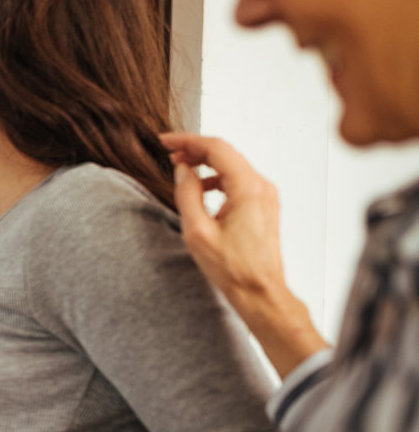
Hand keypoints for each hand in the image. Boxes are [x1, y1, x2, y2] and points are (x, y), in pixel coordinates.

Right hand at [161, 133, 328, 375]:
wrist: (259, 291)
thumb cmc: (233, 268)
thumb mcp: (198, 232)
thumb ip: (187, 194)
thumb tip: (182, 171)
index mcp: (248, 189)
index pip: (217, 149)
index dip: (188, 141)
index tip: (166, 141)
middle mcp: (261, 187)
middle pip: (226, 153)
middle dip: (196, 150)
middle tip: (170, 153)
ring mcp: (265, 196)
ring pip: (232, 166)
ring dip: (206, 164)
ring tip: (181, 170)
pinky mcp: (263, 206)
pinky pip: (238, 181)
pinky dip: (217, 178)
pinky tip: (200, 189)